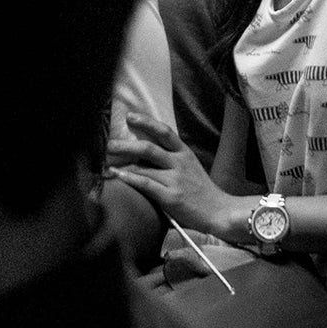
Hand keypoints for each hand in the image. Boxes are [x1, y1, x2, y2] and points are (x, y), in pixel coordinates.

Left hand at [107, 113, 242, 240]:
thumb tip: (145, 150)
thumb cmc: (201, 189)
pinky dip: (130, 179)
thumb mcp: (190, 166)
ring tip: (108, 161)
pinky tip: (118, 175)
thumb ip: (172, 157)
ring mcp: (175, 180)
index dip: (146, 122)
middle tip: (110, 144)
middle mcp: (180, 163)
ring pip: (145, 166)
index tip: (130, 116)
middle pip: (149, 148)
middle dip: (127, 145)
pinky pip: (146, 184)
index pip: (164, 132)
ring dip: (123, 163)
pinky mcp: (171, 197)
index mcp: (185, 153)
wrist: (218, 211)